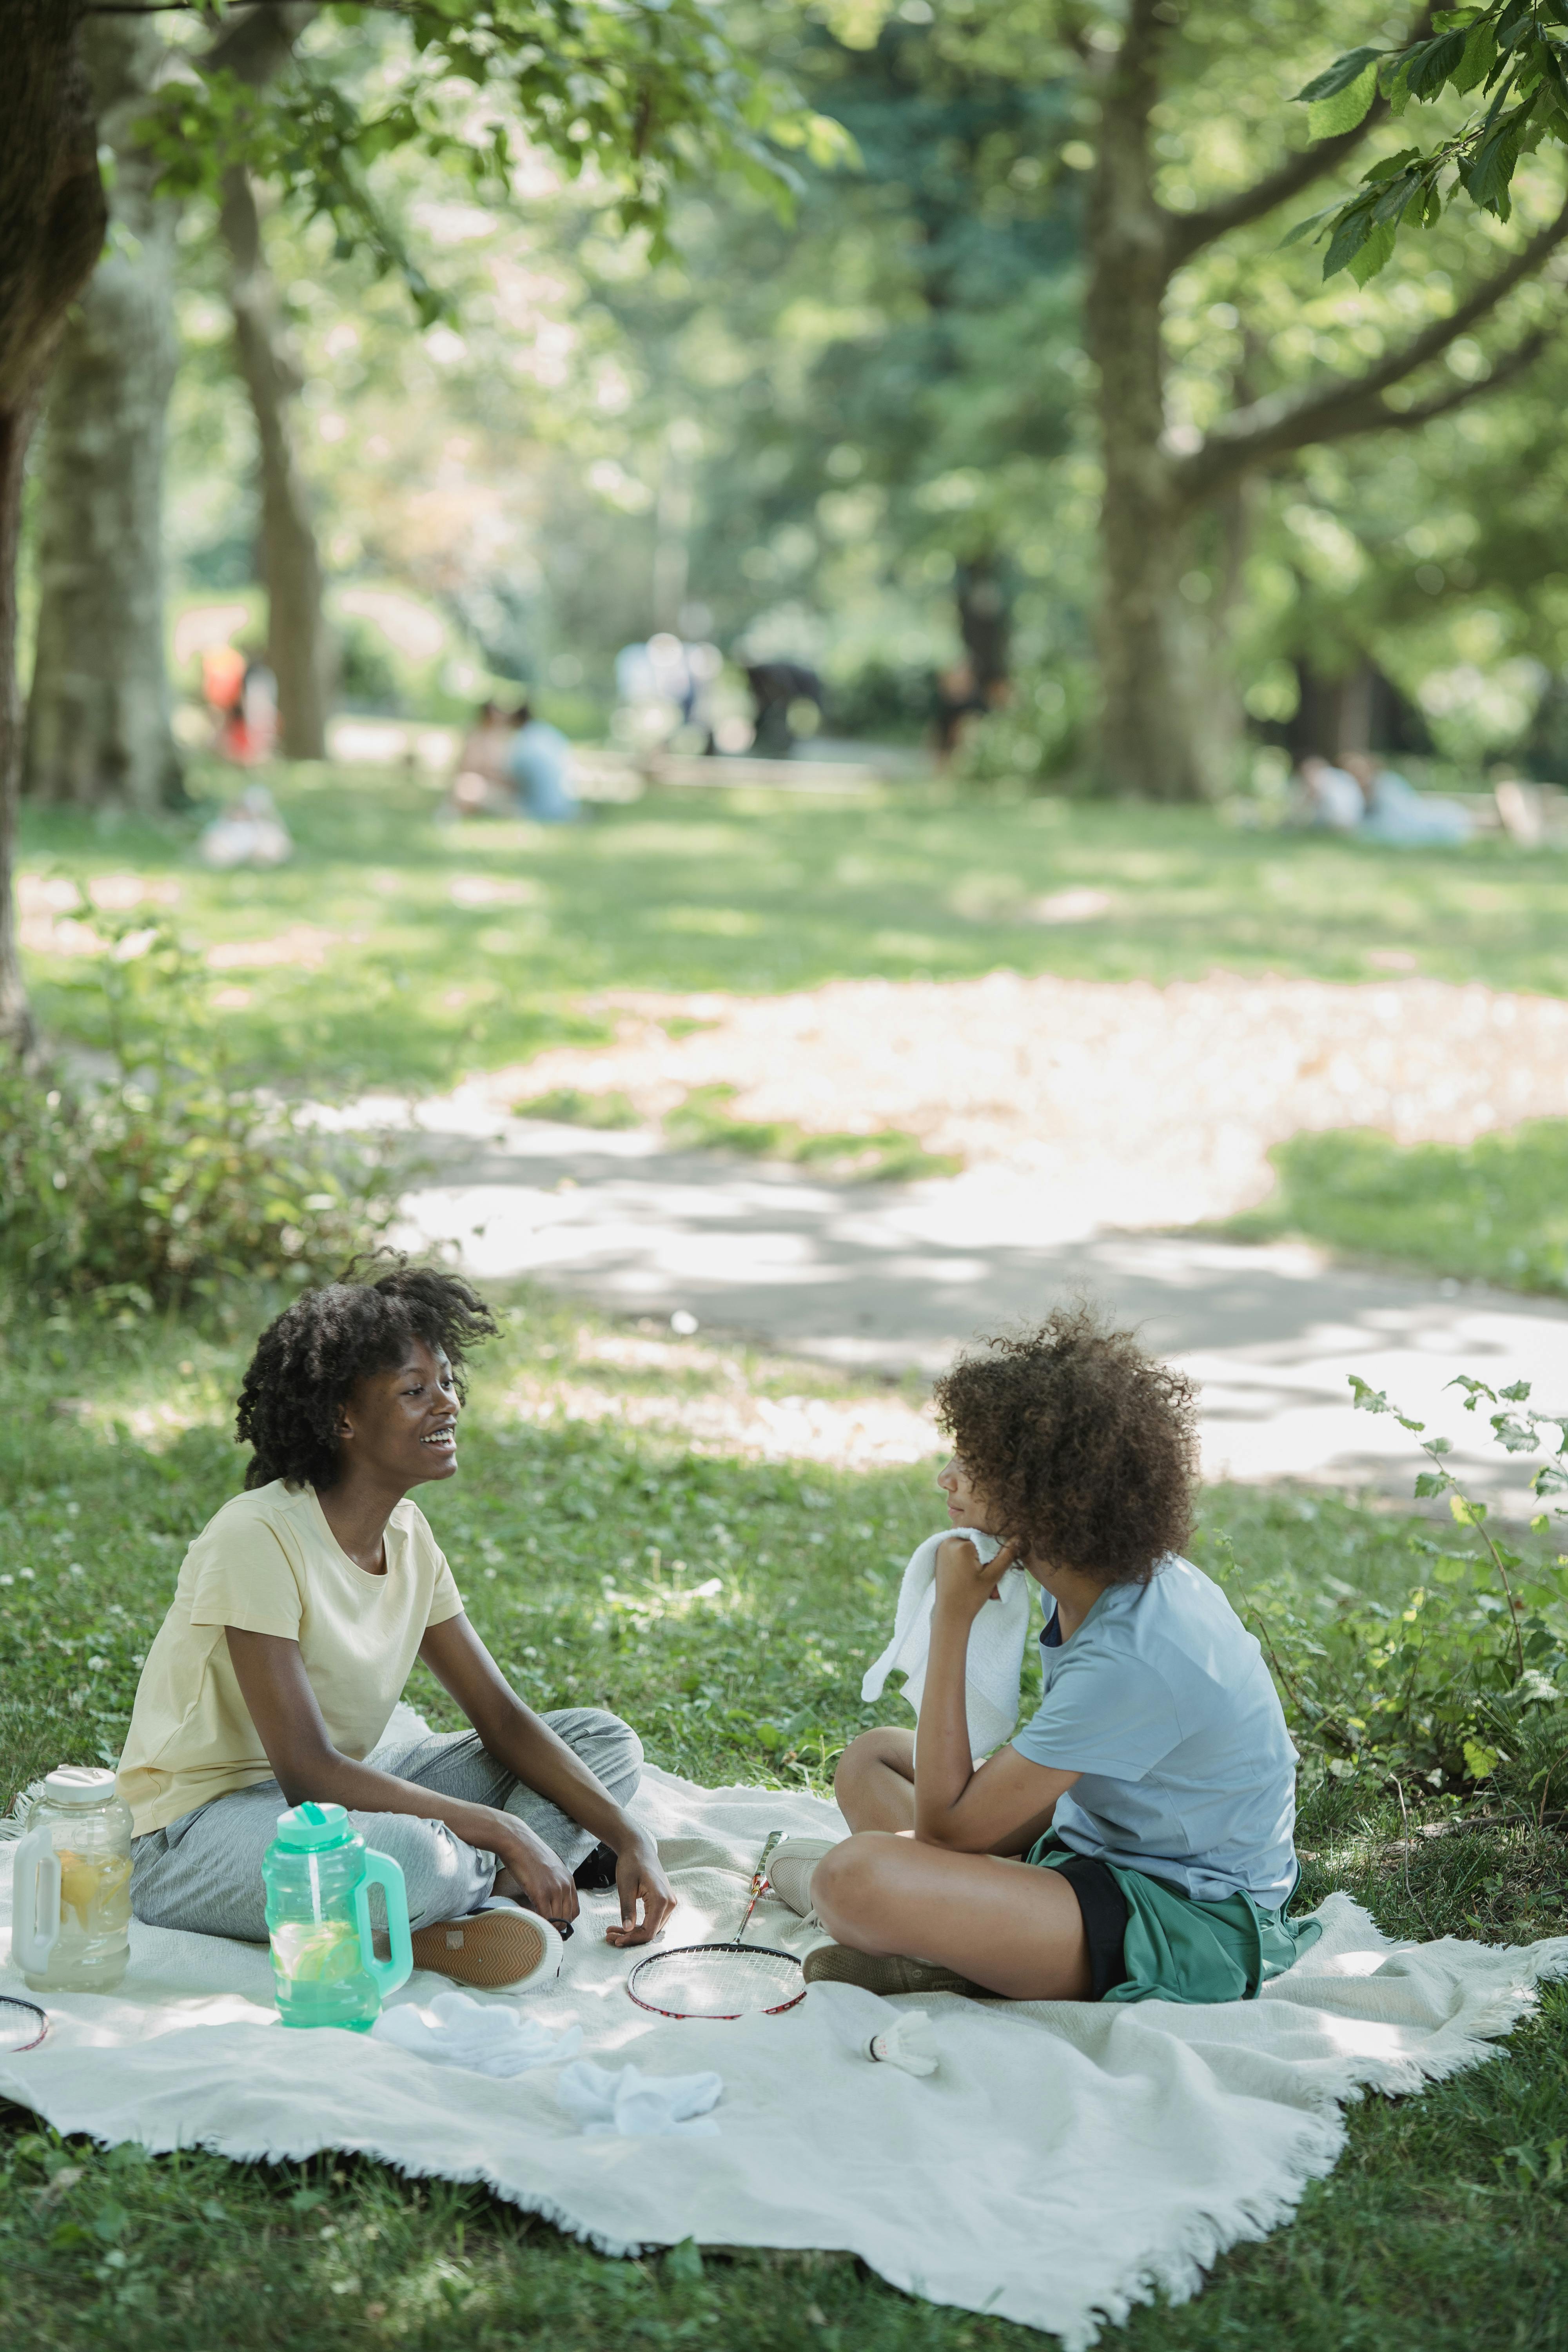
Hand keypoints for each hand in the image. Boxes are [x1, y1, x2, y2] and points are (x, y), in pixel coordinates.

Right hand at [487, 1815, 579, 1929]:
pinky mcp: (540, 1892)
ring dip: (547, 1926)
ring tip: (536, 1924)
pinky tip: (530, 1919)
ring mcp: (554, 1889)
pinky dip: (539, 1923)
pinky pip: (545, 1917)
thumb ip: (554, 1883)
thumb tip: (550, 1899)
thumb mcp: (550, 1868)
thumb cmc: (529, 1853)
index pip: (575, 1910)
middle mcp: (565, 1885)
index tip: (553, 1923)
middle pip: (567, 1918)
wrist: (517, 1841)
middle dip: (556, 1927)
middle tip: (543, 1928)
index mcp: (569, 1880)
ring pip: (557, 1920)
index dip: (565, 1920)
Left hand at [604, 1833, 675, 1946]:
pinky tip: (624, 1925)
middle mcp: (670, 1903)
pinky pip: (653, 1919)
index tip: (614, 1939)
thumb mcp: (625, 1887)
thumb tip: (627, 1930)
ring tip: (613, 1931)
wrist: (639, 1848)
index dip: (632, 1939)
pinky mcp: (665, 1901)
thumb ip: (628, 1909)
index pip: (649, 1931)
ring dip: (634, 1932)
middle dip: (630, 1937)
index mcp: (661, 1900)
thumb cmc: (631, 1863)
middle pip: (651, 1931)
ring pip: (652, 1927)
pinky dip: (639, 1925)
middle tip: (609, 1936)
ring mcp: (669, 1902)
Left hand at [934, 1533, 1020, 1621]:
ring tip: (978, 1578)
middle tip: (986, 1578)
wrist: (950, 1614)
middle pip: (978, 1542)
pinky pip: (960, 1550)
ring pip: (970, 1547)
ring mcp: (942, 1547)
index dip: (995, 1555)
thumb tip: (1019, 1537)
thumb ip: (1006, 1555)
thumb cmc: (971, 1597)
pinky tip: (969, 1575)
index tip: (992, 1572)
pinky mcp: (940, 1554)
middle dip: (985, 1558)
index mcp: (962, 1545)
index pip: (988, 1540)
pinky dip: (968, 1560)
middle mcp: (949, 1541)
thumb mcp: (992, 1576)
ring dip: (977, 1559)